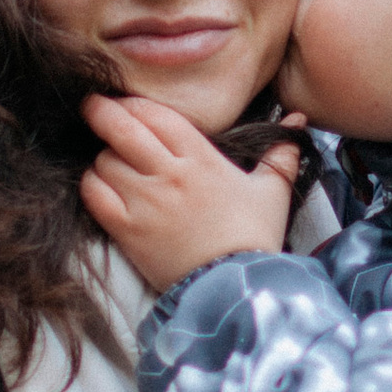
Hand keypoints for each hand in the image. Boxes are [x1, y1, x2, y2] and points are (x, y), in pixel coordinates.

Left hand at [79, 93, 302, 290]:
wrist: (234, 288)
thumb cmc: (253, 238)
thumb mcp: (273, 192)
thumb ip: (281, 153)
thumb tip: (299, 119)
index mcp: (202, 159)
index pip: (156, 114)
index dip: (135, 104)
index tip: (126, 103)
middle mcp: (170, 175)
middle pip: (122, 128)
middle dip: (102, 111)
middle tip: (93, 107)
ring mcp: (145, 202)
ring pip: (105, 159)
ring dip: (103, 155)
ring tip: (110, 159)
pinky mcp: (127, 230)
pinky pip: (94, 193)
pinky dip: (92, 183)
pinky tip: (101, 184)